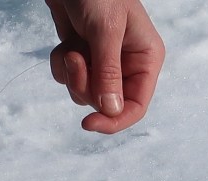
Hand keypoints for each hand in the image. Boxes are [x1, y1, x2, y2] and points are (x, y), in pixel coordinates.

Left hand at [45, 0, 164, 133]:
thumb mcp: (105, 30)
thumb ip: (109, 72)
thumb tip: (111, 111)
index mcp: (146, 59)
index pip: (136, 106)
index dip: (114, 121)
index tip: (89, 124)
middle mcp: (128, 64)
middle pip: (106, 104)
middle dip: (85, 86)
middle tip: (75, 59)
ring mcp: (104, 62)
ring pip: (85, 94)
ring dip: (72, 75)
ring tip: (71, 46)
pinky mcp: (83, 56)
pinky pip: (69, 79)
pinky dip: (61, 64)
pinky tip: (64, 41)